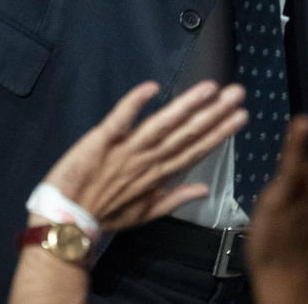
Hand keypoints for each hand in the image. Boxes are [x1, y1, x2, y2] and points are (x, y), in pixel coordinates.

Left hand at [40, 79, 245, 229]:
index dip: (219, 133)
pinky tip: (153, 87)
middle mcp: (148, 160)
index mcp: (159, 175)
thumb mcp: (145, 214)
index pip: (195, 150)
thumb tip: (205, 189)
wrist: (66, 220)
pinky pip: (121, 118)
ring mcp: (127, 149)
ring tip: (210, 88)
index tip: (241, 115)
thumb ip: (175, 199)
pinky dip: (136, 102)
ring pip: (163, 124)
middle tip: (237, 93)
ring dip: (187, 106)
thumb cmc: (105, 214)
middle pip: (186, 134)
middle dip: (214, 114)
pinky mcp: (103, 139)